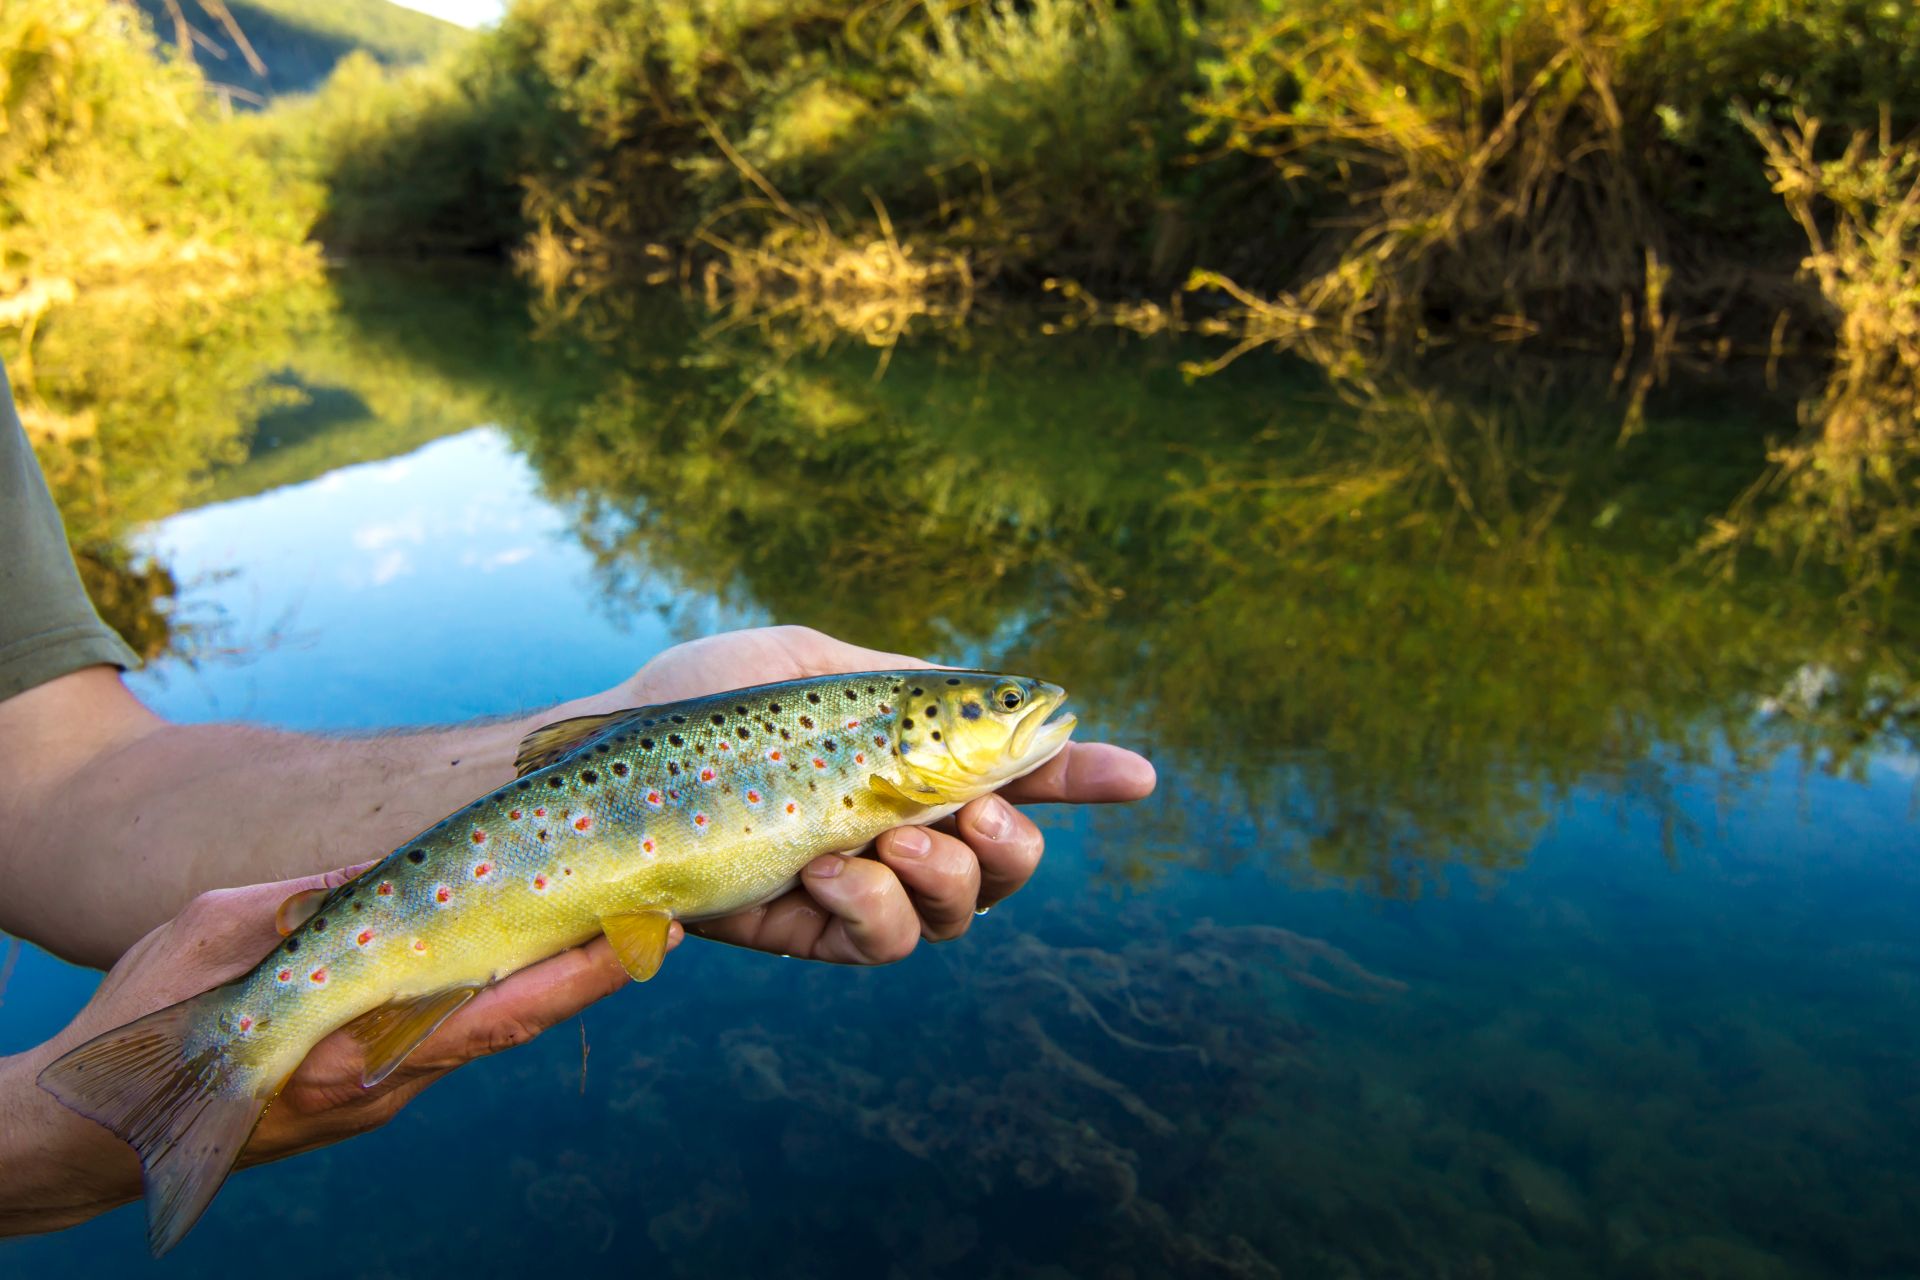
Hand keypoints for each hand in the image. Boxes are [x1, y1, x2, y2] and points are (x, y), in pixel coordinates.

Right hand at [0, 862, 661, 1230]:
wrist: (98, 1136)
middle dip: (583, 973)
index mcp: (348, 1055)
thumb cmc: (143, 1028)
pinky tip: (519, 950)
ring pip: (481, 1029)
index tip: (631, 941)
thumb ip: (298, 904)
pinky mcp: (368, 1094)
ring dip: (542, 980)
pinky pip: (443, 1036)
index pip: (486, 1017)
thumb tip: (377, 869)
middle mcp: (378, 1085)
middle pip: (507, 1024)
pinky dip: (488, 995)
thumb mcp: (207, 935)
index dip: (566, 981)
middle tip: (656, 920)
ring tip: (607, 918)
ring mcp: (377, 1096)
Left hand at [603, 626, 1156, 963]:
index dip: (1079, 775)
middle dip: (1017, 844)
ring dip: (952, 881)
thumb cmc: (703, 702)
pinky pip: (881, 942)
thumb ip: (912, 687)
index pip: (1013, 771)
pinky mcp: (810, 930)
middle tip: (972, 816)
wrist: (606, 765)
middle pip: (1008, 861)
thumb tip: (1012, 694)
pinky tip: (834, 872)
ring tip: (892, 842)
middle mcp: (899, 825)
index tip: (1136, 776)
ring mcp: (859, 882)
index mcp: (909, 758)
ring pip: (959, 912)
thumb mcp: (815, 666)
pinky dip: (878, 911)